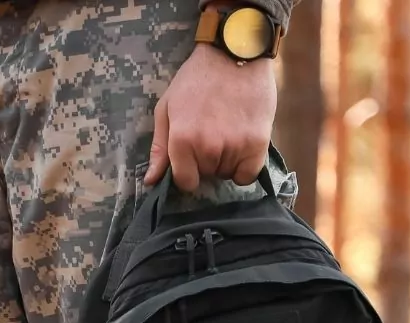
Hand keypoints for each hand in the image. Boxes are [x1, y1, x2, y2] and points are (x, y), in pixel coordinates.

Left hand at [144, 45, 276, 192]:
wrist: (235, 54)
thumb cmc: (196, 79)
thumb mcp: (167, 108)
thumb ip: (159, 148)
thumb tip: (151, 181)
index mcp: (182, 140)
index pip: (185, 182)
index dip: (187, 173)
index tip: (191, 159)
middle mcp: (208, 147)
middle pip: (207, 175)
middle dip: (205, 162)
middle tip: (210, 133)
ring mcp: (235, 146)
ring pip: (227, 174)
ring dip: (225, 161)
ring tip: (226, 132)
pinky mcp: (258, 143)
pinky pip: (248, 175)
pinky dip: (244, 166)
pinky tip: (241, 146)